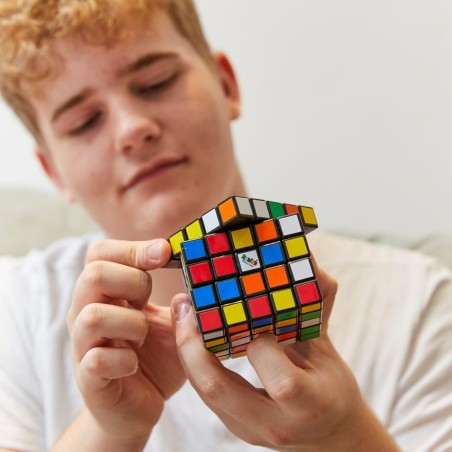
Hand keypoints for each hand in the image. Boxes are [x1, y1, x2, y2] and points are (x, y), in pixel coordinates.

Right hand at [67, 239, 185, 444]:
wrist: (138, 407)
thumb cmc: (154, 358)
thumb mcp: (171, 323)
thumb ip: (180, 301)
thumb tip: (195, 273)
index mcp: (105, 294)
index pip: (99, 253)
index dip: (131, 248)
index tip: (164, 254)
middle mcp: (86, 314)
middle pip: (93, 274)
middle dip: (134, 282)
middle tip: (149, 301)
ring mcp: (83, 346)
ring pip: (93, 316)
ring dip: (131, 323)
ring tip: (143, 337)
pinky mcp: (88, 378)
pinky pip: (97, 359)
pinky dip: (125, 359)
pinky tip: (134, 365)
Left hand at [171, 257, 398, 450]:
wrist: (329, 436)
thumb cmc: (333, 388)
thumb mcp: (329, 348)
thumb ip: (317, 306)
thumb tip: (311, 263)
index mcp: (307, 404)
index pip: (279, 379)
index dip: (261, 342)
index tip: (253, 312)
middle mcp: (273, 423)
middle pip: (218, 387)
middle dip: (192, 343)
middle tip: (186, 305)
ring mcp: (248, 429)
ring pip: (203, 389)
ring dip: (187, 348)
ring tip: (183, 312)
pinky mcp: (233, 425)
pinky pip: (205, 391)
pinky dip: (195, 360)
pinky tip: (193, 334)